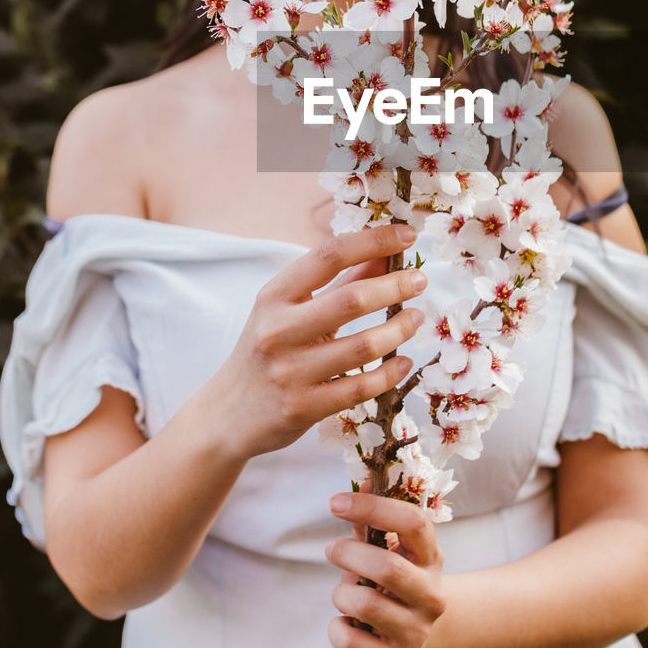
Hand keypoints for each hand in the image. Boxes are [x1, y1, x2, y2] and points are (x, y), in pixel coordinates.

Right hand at [211, 223, 425, 460]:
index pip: (329, 255)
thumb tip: (385, 254)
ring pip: (362, 346)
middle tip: (420, 280)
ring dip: (399, 329)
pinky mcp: (303, 408)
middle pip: (351, 300)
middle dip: (395, 286)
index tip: (407, 234)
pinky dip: (390, 372)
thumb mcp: (290, 310)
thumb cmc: (267, 350)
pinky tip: (403, 361)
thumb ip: (338, 283)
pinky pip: (360, 388)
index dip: (373, 241)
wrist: (228, 413)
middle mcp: (278, 330)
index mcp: (275, 296)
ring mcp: (290, 372)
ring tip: (416, 318)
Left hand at [324, 484, 445, 647]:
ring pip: (366, 604)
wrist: (418, 638)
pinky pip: (350, 642)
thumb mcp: (389, 551)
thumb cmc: (394, 583)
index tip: (335, 502)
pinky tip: (344, 624)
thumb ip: (372, 521)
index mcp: (430, 558)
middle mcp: (431, 595)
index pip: (412, 523)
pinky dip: (336, 629)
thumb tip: (362, 479)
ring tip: (343, 594)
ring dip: (341, 594)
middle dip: (349, 554)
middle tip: (331, 549)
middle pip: (387, 567)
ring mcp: (416, 632)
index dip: (372, 507)